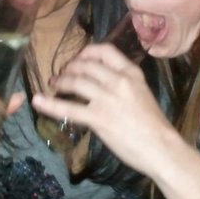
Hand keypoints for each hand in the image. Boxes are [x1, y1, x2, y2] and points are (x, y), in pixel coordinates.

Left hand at [32, 44, 173, 176]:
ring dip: (60, 82)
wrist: (161, 147)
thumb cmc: (154, 125)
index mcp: (132, 73)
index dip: (86, 53)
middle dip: (69, 68)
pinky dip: (50, 104)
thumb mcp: (141, 93)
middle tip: (61, 75)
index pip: (105, 50)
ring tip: (53, 86)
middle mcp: (119, 80)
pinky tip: (38, 101)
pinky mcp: (98, 118)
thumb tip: (99, 82)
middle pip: (86, 65)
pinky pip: (69, 108)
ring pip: (75, 82)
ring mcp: (108, 98)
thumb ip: (123, 83)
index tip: (78, 60)